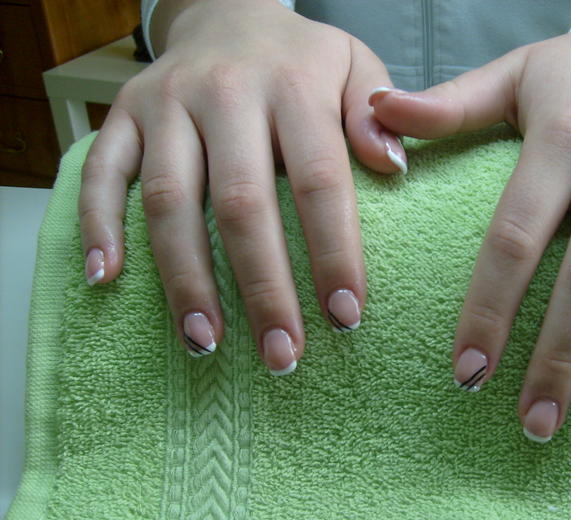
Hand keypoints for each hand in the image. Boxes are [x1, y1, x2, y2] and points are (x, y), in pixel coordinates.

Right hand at [79, 0, 405, 372]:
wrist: (229, 10)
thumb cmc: (303, 58)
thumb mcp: (357, 66)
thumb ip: (377, 114)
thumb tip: (392, 168)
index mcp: (293, 86)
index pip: (320, 181)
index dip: (333, 253)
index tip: (346, 316)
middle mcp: (226, 93)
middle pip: (242, 204)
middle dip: (263, 288)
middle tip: (281, 355)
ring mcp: (166, 105)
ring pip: (170, 200)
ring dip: (185, 279)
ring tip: (205, 343)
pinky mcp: (122, 116)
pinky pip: (101, 173)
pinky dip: (97, 226)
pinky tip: (105, 281)